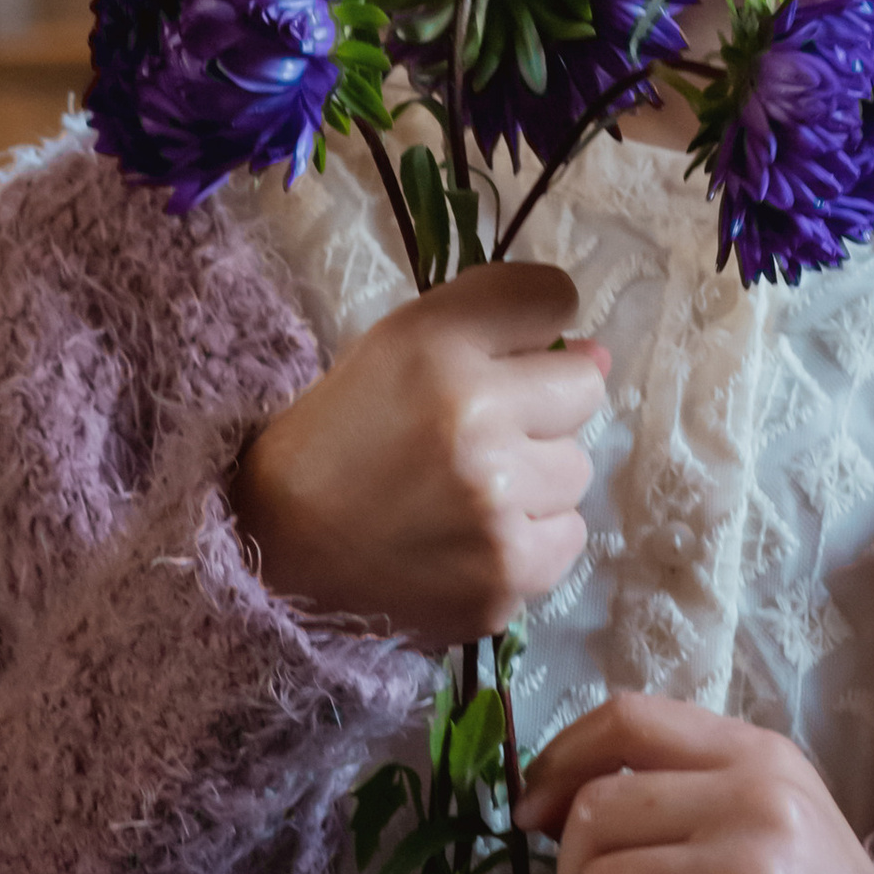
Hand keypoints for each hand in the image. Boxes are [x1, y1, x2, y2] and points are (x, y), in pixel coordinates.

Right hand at [236, 260, 606, 650]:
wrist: (276, 554)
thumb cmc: (336, 439)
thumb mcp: (391, 349)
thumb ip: (492, 330)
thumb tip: (597, 355)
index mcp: (436, 344)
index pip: (553, 297)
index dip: (536, 325)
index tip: (507, 353)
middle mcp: (476, 418)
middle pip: (585, 389)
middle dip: (543, 406)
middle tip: (481, 433)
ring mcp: (497, 506)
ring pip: (577, 470)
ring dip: (536, 478)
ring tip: (468, 493)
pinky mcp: (507, 576)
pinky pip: (567, 538)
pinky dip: (530, 538)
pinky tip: (472, 540)